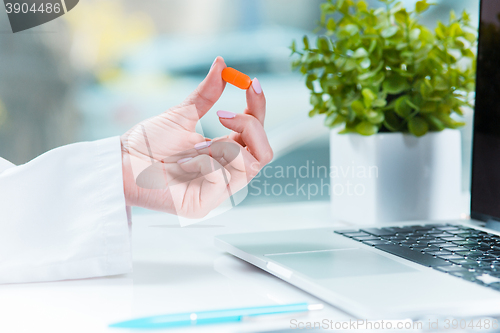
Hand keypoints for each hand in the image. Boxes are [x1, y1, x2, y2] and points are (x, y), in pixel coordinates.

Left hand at [121, 57, 272, 217]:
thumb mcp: (182, 114)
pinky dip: (204, 163)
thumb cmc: (147, 142)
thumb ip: (206, 93)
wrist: (120, 161)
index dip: (259, 108)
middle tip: (220, 114)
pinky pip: (223, 178)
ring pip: (249, 164)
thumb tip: (222, 64)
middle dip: (249, 126)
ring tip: (193, 148)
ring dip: (221, 147)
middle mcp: (227, 173)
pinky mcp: (203, 205)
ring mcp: (217, 192)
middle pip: (265, 152)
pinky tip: (183, 164)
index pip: (257, 134)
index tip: (251, 82)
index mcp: (224, 153)